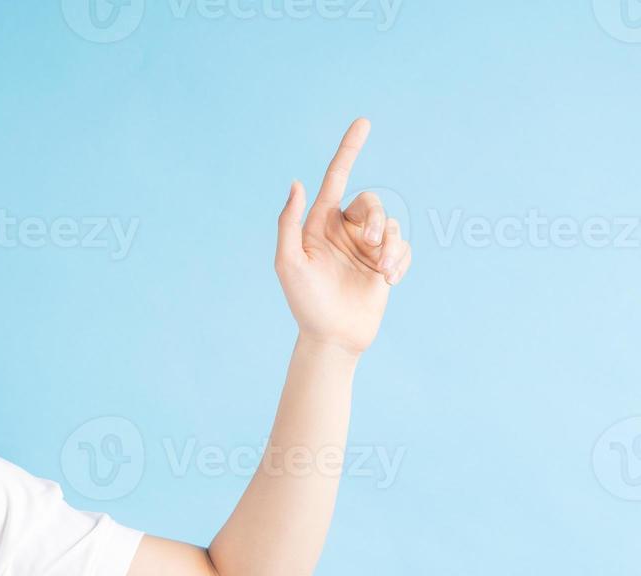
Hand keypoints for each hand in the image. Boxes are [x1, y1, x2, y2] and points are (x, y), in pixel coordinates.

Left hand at [275, 118, 411, 355]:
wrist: (331, 336)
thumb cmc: (304, 301)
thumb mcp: (288, 263)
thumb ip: (289, 223)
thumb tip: (296, 183)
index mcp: (320, 224)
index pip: (337, 178)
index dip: (349, 149)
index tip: (363, 122)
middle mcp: (344, 230)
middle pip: (372, 202)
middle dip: (376, 220)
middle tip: (370, 246)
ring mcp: (366, 247)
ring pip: (392, 224)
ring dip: (391, 246)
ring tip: (382, 271)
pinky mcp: (385, 263)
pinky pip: (404, 246)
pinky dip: (401, 260)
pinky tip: (388, 280)